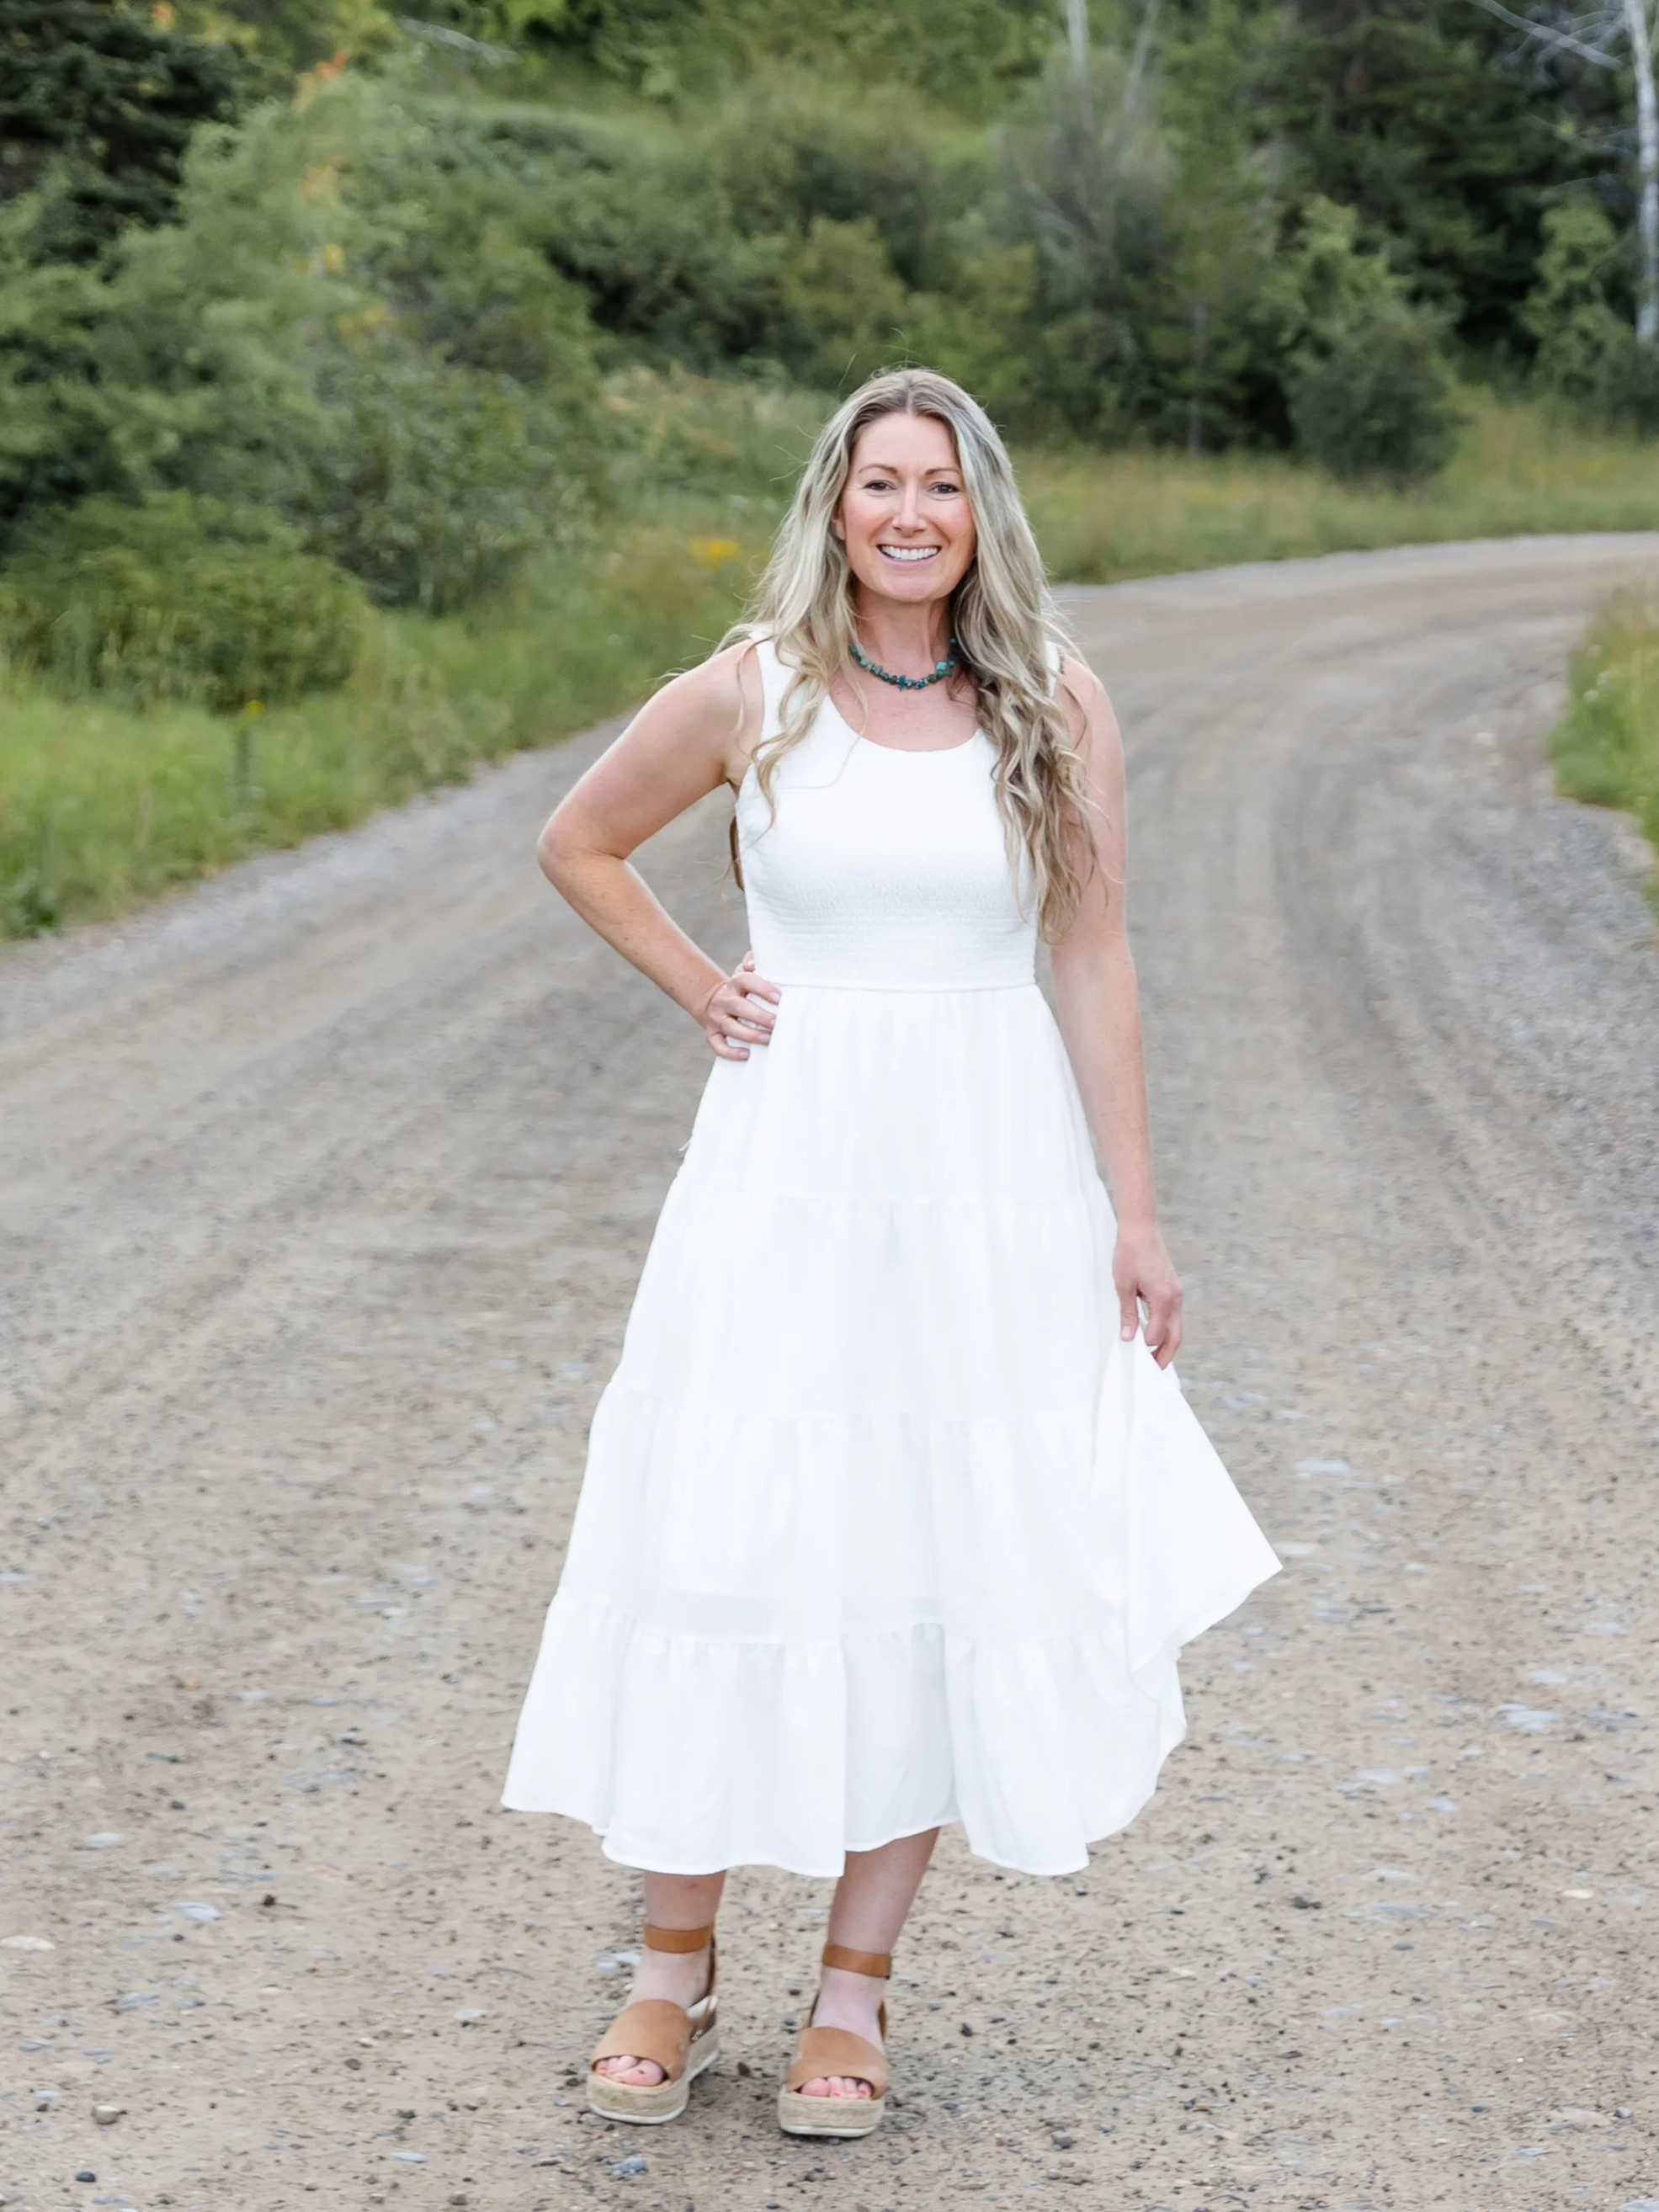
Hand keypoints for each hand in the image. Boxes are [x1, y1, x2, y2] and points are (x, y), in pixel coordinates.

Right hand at [699, 951, 779, 1060]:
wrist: (711, 1000)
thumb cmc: (740, 987)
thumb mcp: (744, 972)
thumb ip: (753, 962)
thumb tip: (754, 963)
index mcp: (735, 983)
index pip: (747, 981)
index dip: (763, 988)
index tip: (779, 998)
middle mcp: (724, 1000)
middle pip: (739, 1007)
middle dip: (759, 1016)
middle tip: (777, 1022)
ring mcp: (716, 1018)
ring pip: (730, 1027)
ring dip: (750, 1035)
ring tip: (768, 1039)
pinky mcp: (712, 1034)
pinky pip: (718, 1045)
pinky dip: (731, 1052)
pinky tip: (747, 1054)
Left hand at [1113, 1221, 1182, 1367]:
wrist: (1140, 1229)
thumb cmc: (1129, 1254)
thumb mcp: (1123, 1287)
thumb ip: (1128, 1315)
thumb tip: (1129, 1339)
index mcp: (1163, 1299)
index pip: (1157, 1334)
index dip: (1146, 1347)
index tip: (1133, 1356)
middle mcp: (1175, 1298)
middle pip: (1176, 1336)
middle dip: (1166, 1355)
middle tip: (1154, 1370)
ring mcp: (1177, 1292)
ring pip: (1177, 1326)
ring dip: (1167, 1342)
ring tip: (1153, 1356)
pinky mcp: (1174, 1287)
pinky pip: (1174, 1314)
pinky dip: (1167, 1327)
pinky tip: (1154, 1332)